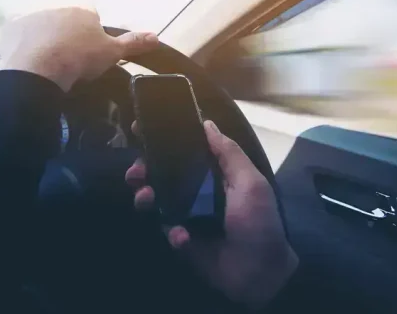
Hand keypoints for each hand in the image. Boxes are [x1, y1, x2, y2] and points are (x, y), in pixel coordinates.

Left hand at [0, 7, 158, 90]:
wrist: (39, 69)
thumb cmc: (80, 59)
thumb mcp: (112, 53)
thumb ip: (133, 43)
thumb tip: (156, 37)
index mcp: (82, 10)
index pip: (91, 17)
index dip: (90, 36)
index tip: (87, 54)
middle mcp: (56, 6)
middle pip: (64, 21)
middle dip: (65, 36)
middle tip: (66, 62)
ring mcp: (31, 15)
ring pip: (40, 27)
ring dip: (42, 40)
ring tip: (44, 65)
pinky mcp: (9, 28)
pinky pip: (16, 36)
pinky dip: (20, 46)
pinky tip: (24, 63)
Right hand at [125, 120, 297, 309]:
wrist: (260, 273)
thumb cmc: (258, 223)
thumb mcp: (250, 183)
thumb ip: (229, 153)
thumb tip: (206, 124)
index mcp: (213, 173)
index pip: (182, 149)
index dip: (160, 139)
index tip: (139, 129)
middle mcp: (196, 189)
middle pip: (160, 172)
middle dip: (142, 168)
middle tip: (136, 172)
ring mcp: (185, 214)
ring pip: (154, 198)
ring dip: (144, 195)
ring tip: (145, 198)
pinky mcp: (180, 238)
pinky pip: (166, 228)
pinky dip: (172, 231)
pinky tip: (183, 236)